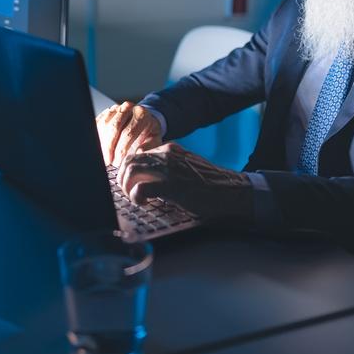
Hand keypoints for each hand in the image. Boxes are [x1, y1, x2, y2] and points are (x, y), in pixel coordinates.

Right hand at [95, 102, 161, 166]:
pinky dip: (99, 135)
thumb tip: (139, 152)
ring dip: (103, 142)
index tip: (117, 161)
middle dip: (109, 147)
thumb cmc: (148, 132)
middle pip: (114, 128)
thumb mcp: (154, 140)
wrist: (143, 120)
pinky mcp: (107, 111)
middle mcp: (128, 108)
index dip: (121, 149)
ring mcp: (116, 108)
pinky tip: (102, 146)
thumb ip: (150, 146)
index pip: (129, 133)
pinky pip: (99, 123)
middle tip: (109, 161)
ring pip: (105, 124)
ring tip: (105, 155)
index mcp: (142, 114)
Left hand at [118, 142, 253, 222]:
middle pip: (129, 161)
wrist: (231, 191)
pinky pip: (140, 187)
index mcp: (170, 150)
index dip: (127, 170)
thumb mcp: (185, 168)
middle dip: (122, 179)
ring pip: (131, 171)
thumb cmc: (210, 185)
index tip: (129, 182)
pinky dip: (136, 196)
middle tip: (127, 193)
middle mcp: (166, 155)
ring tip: (136, 199)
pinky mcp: (170, 185)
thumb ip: (167, 168)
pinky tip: (144, 202)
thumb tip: (146, 177)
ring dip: (127, 188)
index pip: (136, 154)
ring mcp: (168, 168)